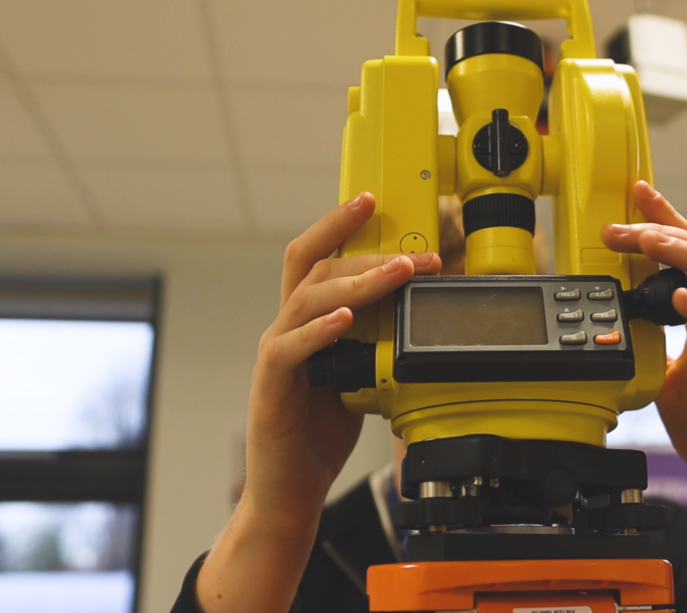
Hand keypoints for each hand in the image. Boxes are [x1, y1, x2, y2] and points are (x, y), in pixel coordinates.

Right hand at [197, 192, 440, 611]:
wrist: (291, 488)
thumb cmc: (321, 430)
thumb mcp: (358, 371)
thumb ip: (374, 336)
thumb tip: (414, 306)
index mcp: (307, 321)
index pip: (317, 258)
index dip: (338, 224)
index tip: (372, 199)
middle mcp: (286, 328)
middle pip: (315, 268)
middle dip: (366, 252)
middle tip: (415, 253)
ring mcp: (276, 355)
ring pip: (307, 300)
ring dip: (357, 284)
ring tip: (397, 275)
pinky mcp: (270, 388)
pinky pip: (289, 350)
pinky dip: (319, 332)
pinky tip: (347, 322)